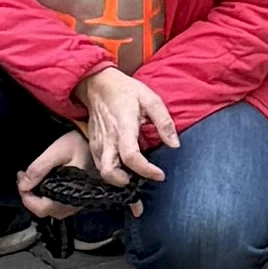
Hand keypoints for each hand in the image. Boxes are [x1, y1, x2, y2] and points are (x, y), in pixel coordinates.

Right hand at [43, 64, 176, 195]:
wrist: (97, 84)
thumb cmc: (125, 91)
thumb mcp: (150, 99)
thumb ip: (164, 122)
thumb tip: (175, 144)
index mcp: (124, 128)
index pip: (132, 156)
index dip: (146, 170)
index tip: (160, 175)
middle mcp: (108, 139)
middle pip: (109, 172)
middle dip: (124, 184)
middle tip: (140, 184)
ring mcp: (98, 143)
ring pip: (103, 172)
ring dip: (117, 181)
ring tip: (134, 181)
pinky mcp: (92, 145)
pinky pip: (100, 165)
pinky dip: (111, 173)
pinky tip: (123, 171)